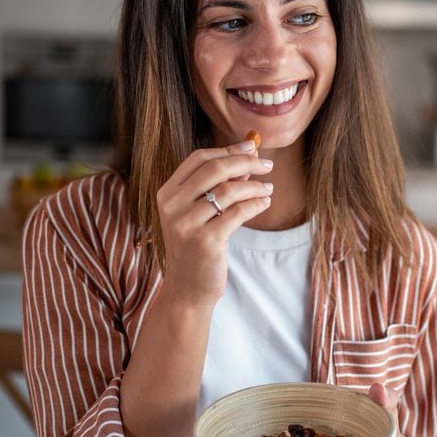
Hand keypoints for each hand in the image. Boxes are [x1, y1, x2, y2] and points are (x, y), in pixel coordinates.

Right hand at [157, 140, 273, 307]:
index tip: (250, 147)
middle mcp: (172, 206)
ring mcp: (186, 224)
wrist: (188, 289)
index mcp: (167, 194)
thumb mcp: (201, 213)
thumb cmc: (197, 246)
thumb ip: (219, 186)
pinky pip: (238, 212)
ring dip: (255, 186)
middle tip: (268, 164)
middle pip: (215, 169)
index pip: (198, 158)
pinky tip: (265, 203)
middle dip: (246, 162)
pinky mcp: (205, 241)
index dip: (227, 149)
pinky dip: (256, 204)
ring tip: (269, 188)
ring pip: (229, 190)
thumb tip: (248, 158)